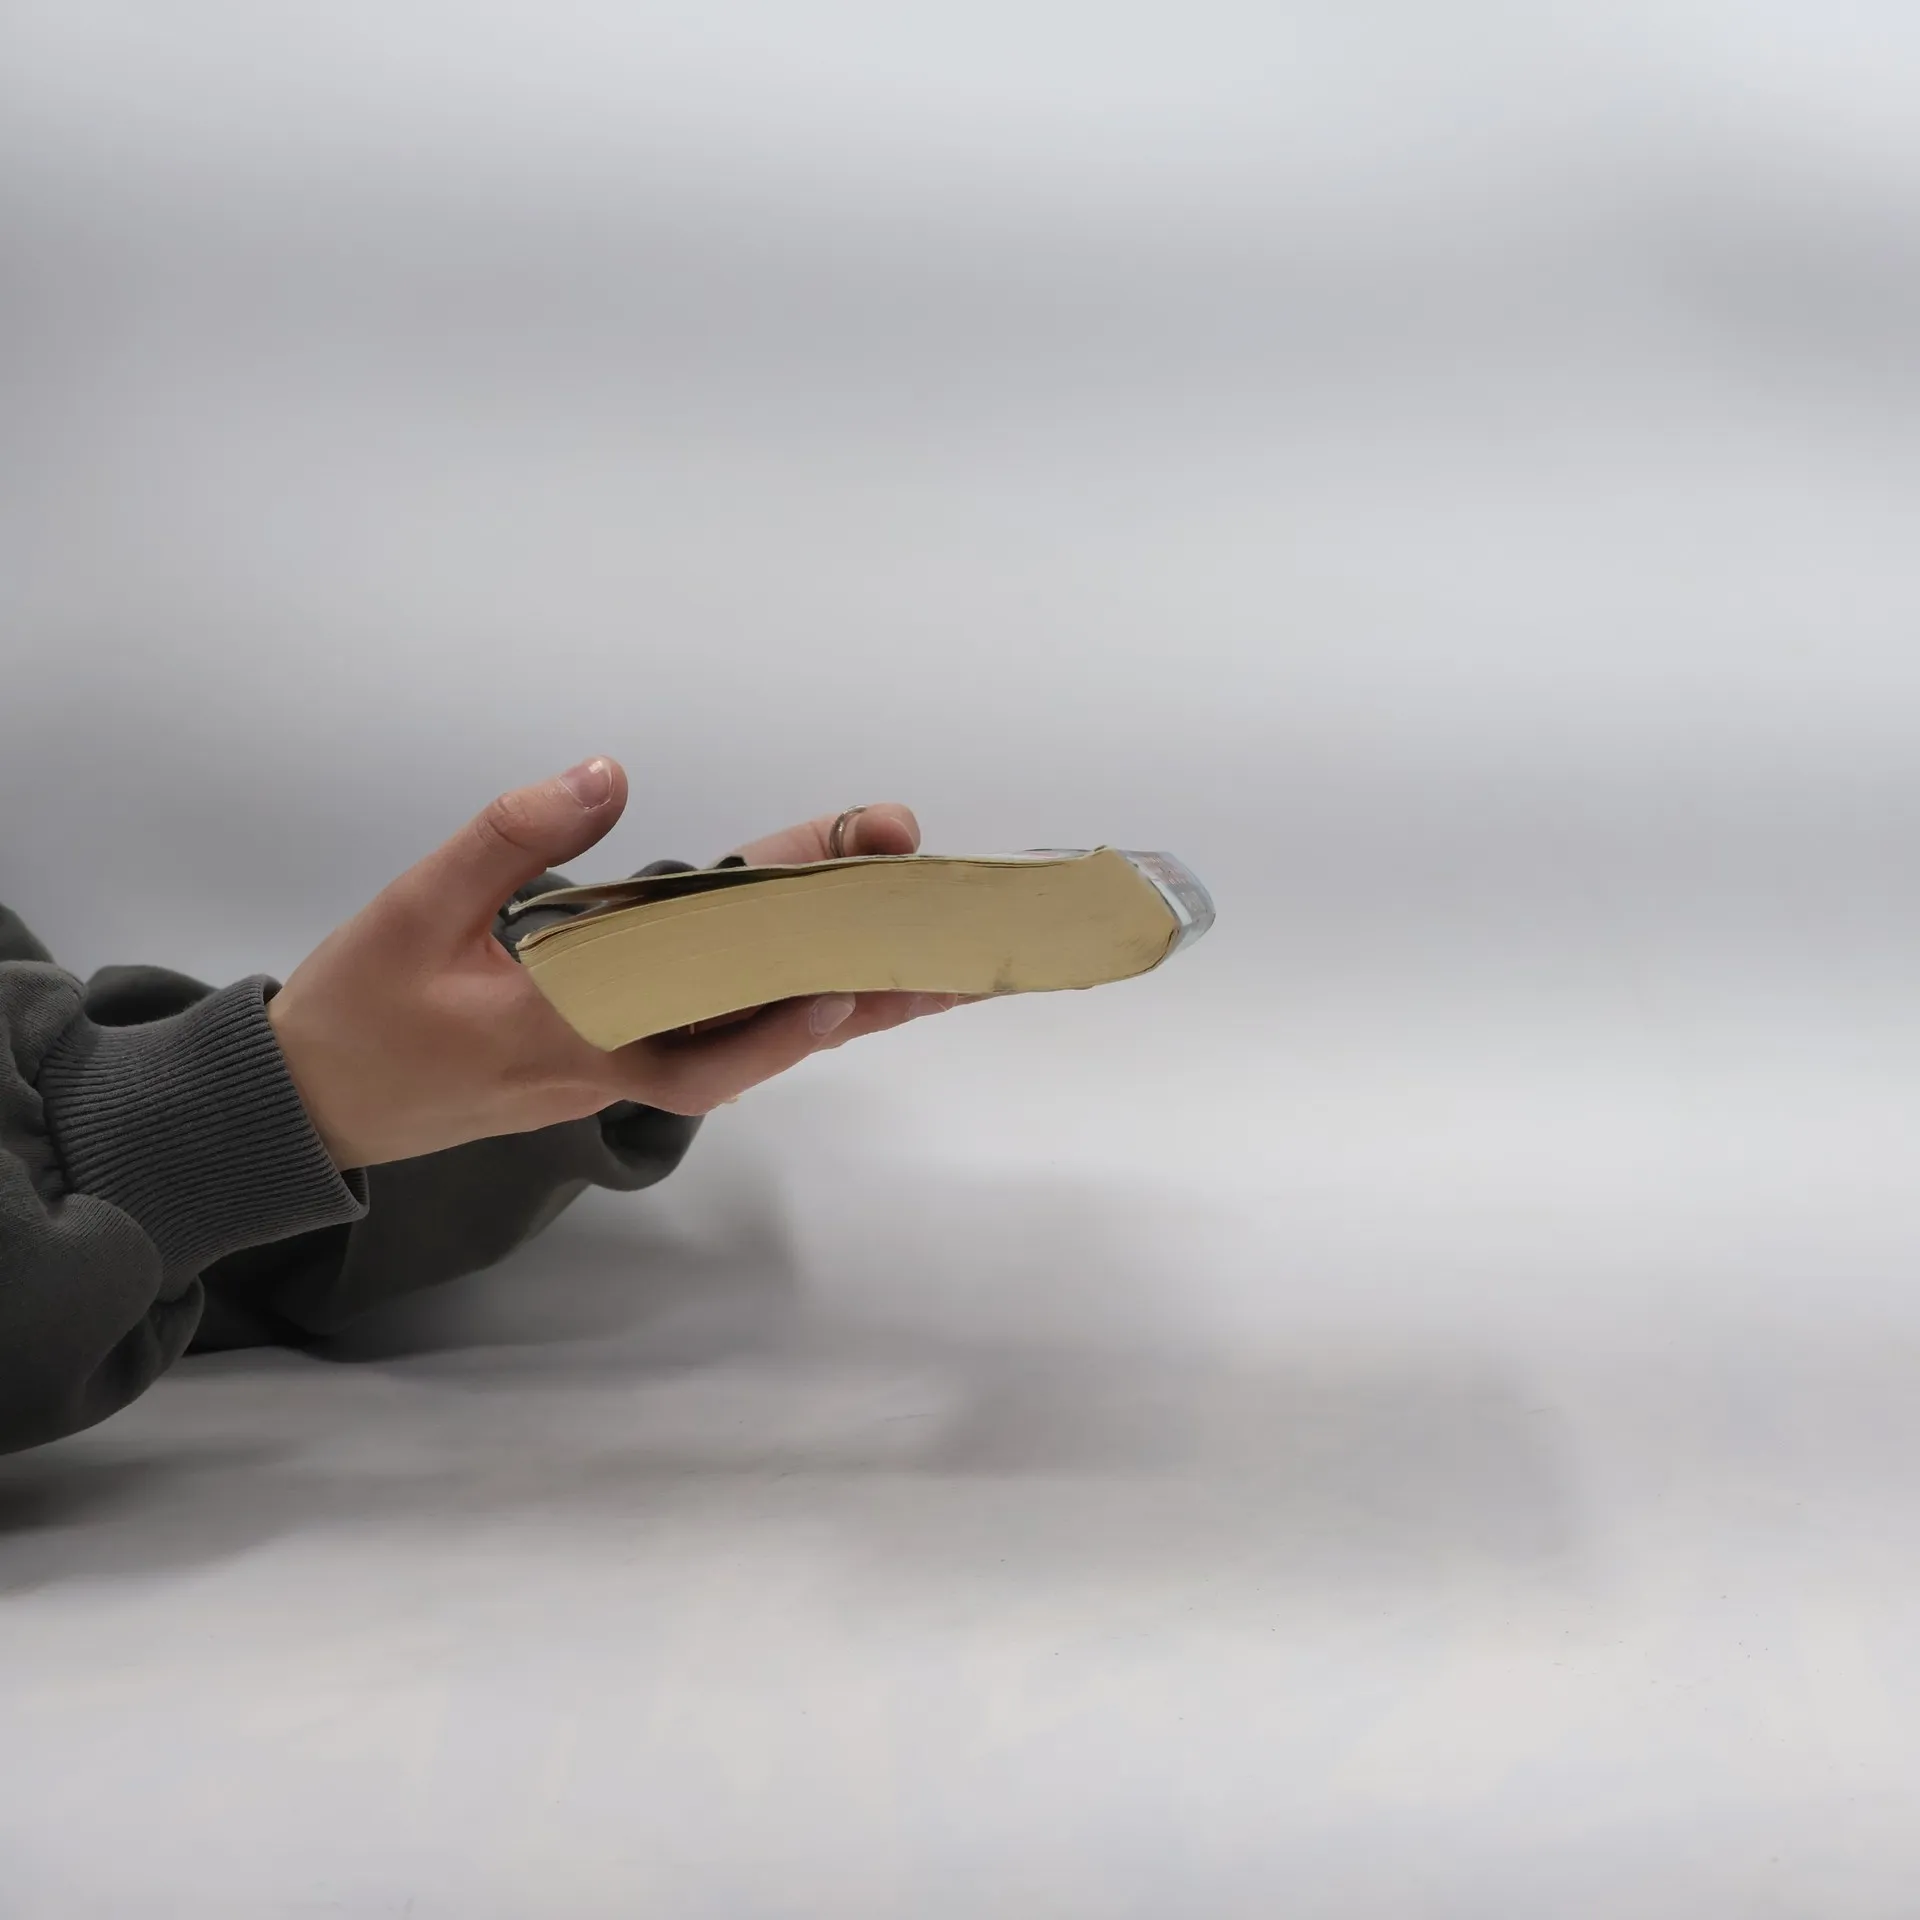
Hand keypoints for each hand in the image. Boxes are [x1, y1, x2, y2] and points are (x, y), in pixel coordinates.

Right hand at [267, 759, 955, 1168]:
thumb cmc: (359, 1011)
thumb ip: (508, 839)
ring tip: (936, 967)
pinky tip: (838, 991)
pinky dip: (787, 1021)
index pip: (701, 967)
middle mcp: (615, 1059)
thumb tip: (609, 776)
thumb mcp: (410, 909)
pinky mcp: (615, 1072)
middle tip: (953, 927)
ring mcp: (620, 1076)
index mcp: (567, 1020)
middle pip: (763, 1024)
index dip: (784, 930)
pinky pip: (722, 1048)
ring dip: (846, 1006)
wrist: (318, 1112)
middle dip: (859, 971)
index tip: (858, 888)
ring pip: (756, 1045)